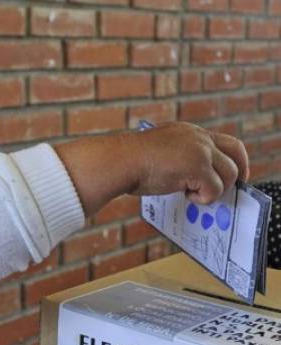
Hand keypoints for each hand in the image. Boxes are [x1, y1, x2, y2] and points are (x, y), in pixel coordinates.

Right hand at [130, 122, 248, 202]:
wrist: (120, 161)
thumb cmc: (130, 161)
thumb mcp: (160, 152)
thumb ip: (179, 157)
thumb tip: (191, 178)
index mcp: (189, 132)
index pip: (223, 142)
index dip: (231, 160)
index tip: (229, 174)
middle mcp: (199, 138)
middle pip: (236, 152)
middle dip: (239, 173)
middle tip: (230, 189)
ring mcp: (200, 151)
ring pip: (229, 174)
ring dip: (214, 189)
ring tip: (192, 194)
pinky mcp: (198, 167)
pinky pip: (214, 189)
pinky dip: (203, 198)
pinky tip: (184, 195)